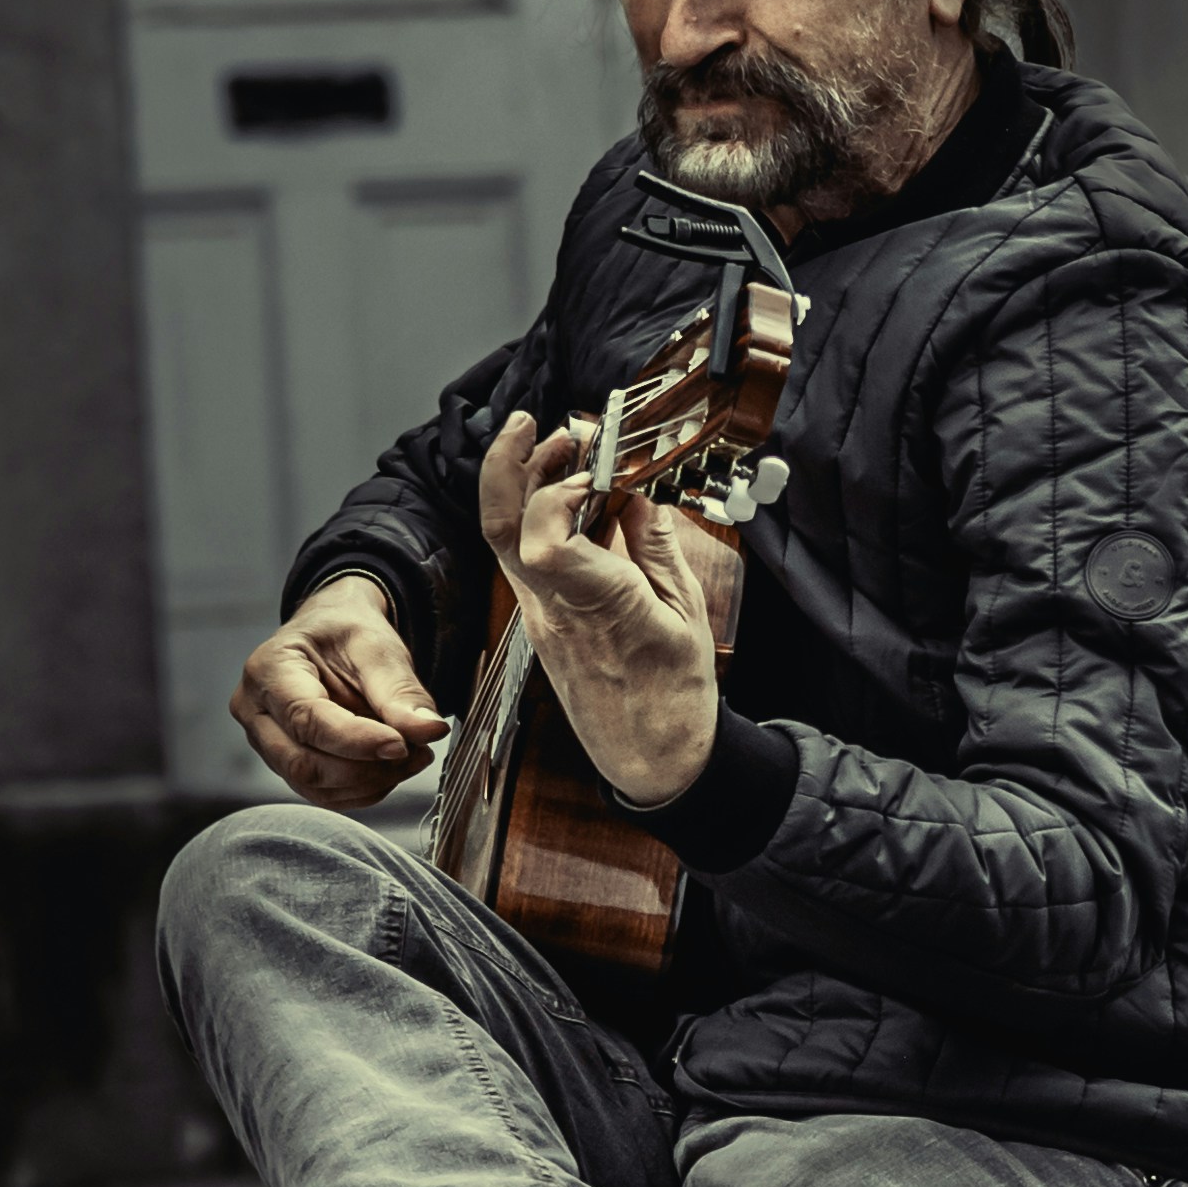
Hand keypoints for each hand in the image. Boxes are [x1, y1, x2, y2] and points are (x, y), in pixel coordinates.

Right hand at [230, 578, 446, 810]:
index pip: (306, 720)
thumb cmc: (346, 632)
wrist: (333, 633)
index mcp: (268, 669)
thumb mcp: (377, 647)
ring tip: (412, 755)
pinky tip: (392, 765)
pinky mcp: (287, 764)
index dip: (356, 741)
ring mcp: (266, 743)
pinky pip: (324, 794)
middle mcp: (255, 711)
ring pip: (314, 786)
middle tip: (416, 751)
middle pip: (303, 763)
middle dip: (366, 768)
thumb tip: (430, 730)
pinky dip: (365, 789)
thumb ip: (401, 690)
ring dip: (371, 782)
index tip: (403, 745)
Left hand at [478, 410, 722, 813]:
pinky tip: (574, 501)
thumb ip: (657, 547)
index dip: (558, 490)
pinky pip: (525, 561)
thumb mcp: (685, 614)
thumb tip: (641, 494)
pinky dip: (540, 519)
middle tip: (534, 425)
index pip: (543, 537)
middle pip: (501, 527)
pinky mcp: (541, 625)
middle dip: (508, 464)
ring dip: (523, 486)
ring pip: (505, 540)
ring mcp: (540, 619)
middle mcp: (554, 610)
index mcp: (597, 606)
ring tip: (560, 451)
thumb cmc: (674, 696)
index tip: (596, 470)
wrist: (650, 761)